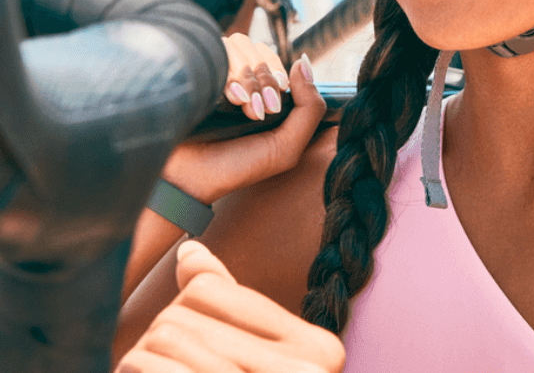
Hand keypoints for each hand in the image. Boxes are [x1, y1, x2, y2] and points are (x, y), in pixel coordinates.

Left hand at [116, 240, 344, 372]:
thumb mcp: (256, 361)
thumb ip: (228, 305)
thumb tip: (189, 252)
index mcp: (319, 348)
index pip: (214, 291)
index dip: (181, 307)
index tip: (173, 338)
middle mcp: (306, 371)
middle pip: (182, 313)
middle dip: (156, 340)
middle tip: (154, 363)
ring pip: (165, 339)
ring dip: (140, 361)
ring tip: (146, 370)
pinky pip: (154, 368)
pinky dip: (135, 370)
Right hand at [161, 46, 325, 204]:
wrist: (191, 181)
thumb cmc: (239, 166)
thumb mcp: (287, 146)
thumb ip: (310, 107)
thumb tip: (304, 61)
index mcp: (260, 90)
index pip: (275, 58)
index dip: (278, 75)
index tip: (274, 104)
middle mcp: (237, 78)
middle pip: (258, 49)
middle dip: (263, 79)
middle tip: (257, 111)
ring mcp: (214, 72)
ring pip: (237, 45)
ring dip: (245, 77)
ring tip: (240, 106)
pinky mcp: (194, 70)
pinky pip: (215, 51)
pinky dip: (227, 75)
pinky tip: (225, 99)